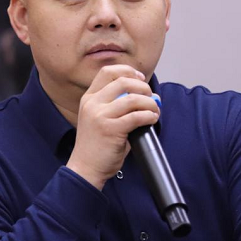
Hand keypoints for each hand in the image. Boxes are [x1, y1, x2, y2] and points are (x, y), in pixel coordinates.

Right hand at [67, 65, 160, 189]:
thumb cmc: (96, 146)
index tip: (140, 79)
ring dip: (149, 103)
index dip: (128, 71)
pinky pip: (136, 116)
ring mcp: (100, 116)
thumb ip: (117, 105)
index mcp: (89, 98)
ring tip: (154, 110)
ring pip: (133, 98)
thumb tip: (145, 97)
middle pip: (123, 81)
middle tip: (151, 97)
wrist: (86, 168)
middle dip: (143, 87)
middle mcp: (93, 104)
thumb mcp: (99, 118)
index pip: (108, 72)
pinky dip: (149, 116)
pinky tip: (152, 119)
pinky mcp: (110, 129)